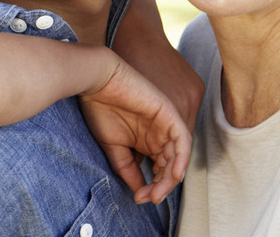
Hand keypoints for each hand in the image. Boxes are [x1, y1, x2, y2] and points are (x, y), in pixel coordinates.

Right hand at [79, 59, 190, 204]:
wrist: (96, 81)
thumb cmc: (100, 108)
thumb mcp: (112, 147)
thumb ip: (127, 168)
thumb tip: (138, 191)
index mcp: (146, 142)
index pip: (158, 170)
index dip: (152, 187)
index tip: (139, 199)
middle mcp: (159, 136)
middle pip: (170, 167)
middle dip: (161, 186)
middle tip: (149, 198)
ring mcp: (166, 126)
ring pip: (177, 158)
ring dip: (170, 178)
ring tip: (158, 191)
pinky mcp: (169, 115)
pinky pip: (182, 141)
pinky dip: (181, 158)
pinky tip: (174, 174)